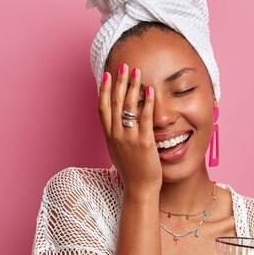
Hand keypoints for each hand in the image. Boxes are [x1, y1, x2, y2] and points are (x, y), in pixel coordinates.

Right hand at [99, 64, 161, 192]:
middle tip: (124, 66)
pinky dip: (147, 103)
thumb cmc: (131, 171)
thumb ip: (116, 136)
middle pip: (115, 102)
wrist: (139, 188)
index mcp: (109, 136)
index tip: (107, 75)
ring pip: (129, 107)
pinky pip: (144, 119)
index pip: (103, 107)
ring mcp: (129, 138)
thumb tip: (116, 124)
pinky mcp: (144, 142)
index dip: (104, 90)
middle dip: (119, 82)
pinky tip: (150, 91)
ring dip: (133, 87)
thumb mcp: (118, 151)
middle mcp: (116, 135)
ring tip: (137, 72)